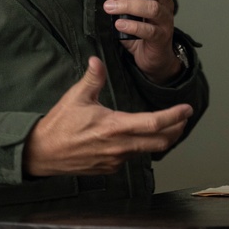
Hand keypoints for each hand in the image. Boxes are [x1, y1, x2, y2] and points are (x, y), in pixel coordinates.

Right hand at [23, 57, 192, 176]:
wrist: (42, 153)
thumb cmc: (59, 125)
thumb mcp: (76, 97)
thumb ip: (92, 78)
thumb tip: (98, 59)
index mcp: (115, 126)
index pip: (154, 123)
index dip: (174, 116)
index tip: (187, 109)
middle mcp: (119, 146)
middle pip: (160, 142)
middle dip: (176, 130)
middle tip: (183, 119)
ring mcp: (115, 160)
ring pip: (146, 151)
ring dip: (159, 139)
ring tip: (165, 127)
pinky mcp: (109, 169)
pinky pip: (131, 158)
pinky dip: (139, 147)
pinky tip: (137, 138)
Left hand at [103, 0, 181, 84]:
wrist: (153, 57)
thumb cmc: (141, 28)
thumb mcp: (127, 6)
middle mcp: (165, 2)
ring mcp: (165, 20)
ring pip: (152, 7)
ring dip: (128, 5)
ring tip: (111, 7)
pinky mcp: (161, 37)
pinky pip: (149, 30)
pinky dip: (132, 26)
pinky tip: (119, 24)